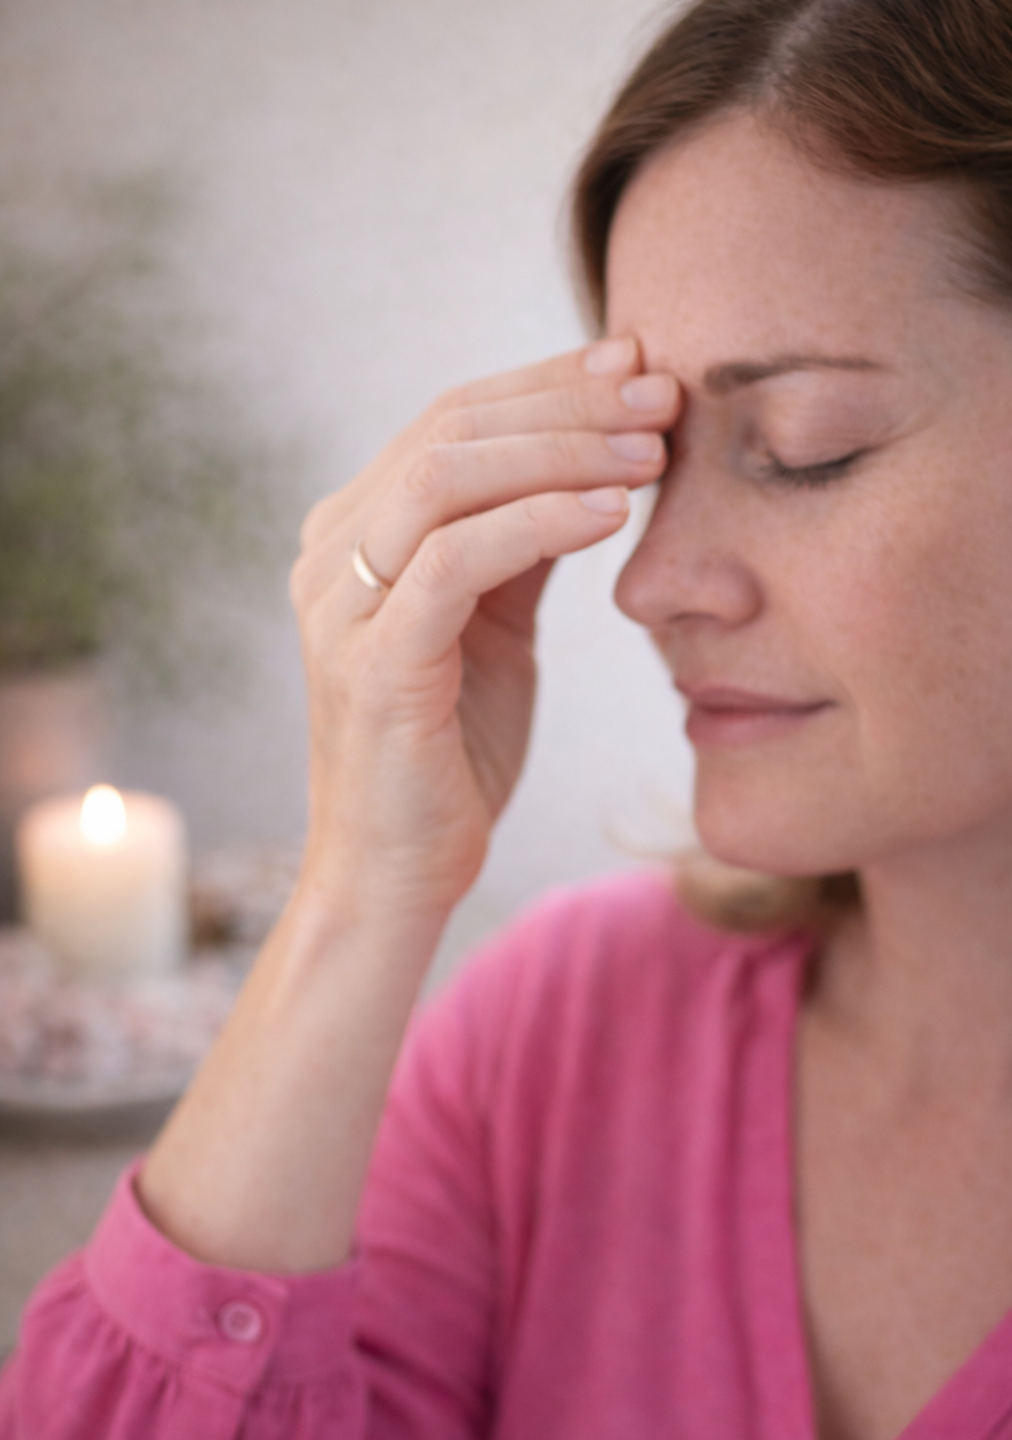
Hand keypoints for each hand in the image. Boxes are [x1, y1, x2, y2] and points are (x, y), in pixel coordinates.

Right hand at [291, 336, 679, 924]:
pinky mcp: (372, 661)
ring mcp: (341, 604)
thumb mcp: (495, 627)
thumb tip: (592, 461)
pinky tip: (614, 513)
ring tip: (653, 450)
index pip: (452, 420)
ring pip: (446, 474)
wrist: (399, 872)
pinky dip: (541, 521)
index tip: (636, 363)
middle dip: (566, 400)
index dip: (547, 382)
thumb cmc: (451, 752)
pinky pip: (458, 558)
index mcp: (355, 533)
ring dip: (561, 450)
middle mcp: (332, 553)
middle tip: (662, 391)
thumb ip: (520, 544)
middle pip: (450, 427)